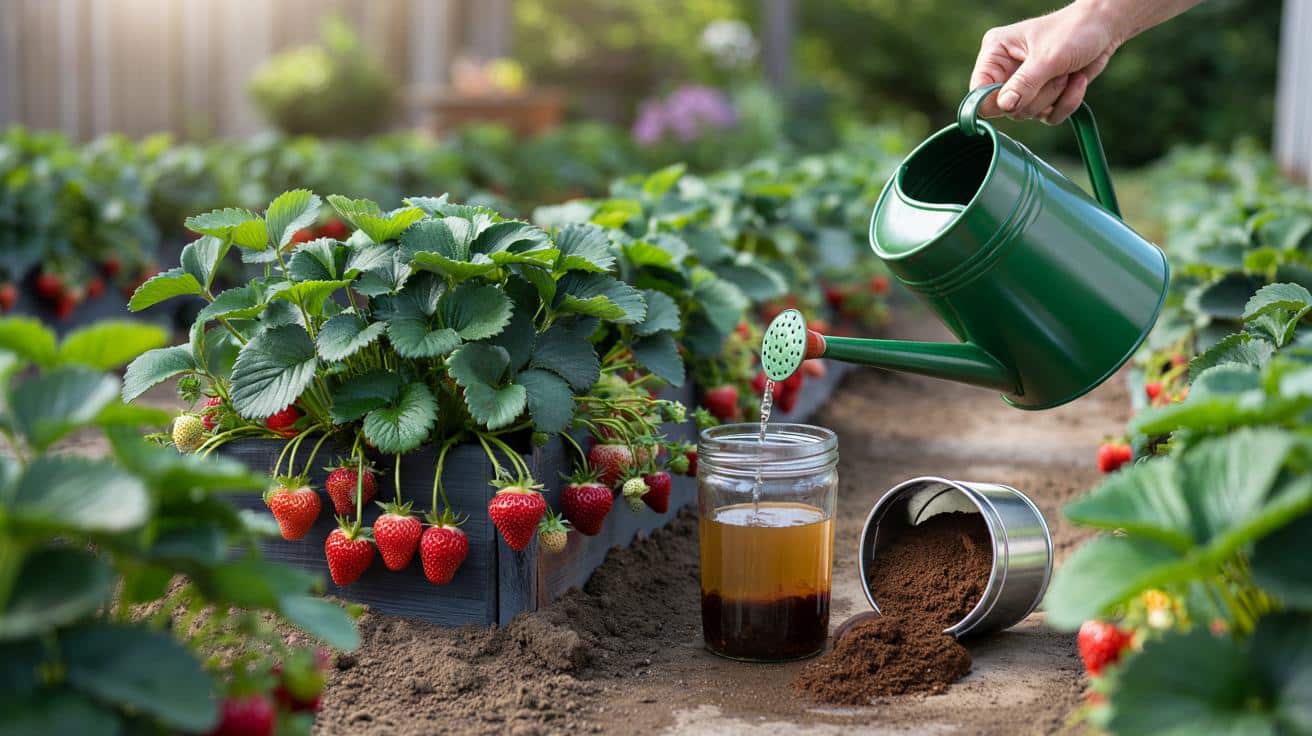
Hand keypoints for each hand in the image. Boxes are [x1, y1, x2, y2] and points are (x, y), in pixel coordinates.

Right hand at [971, 2, 1120, 124]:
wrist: (1106, 27)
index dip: (994, 100)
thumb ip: (1024, 84)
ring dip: (1054, 97)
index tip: (1015, 101)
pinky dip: (1066, 103)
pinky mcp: (1043, 97)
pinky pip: (1047, 117)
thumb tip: (1004, 106)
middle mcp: (1006, 70)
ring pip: (1028, 113)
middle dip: (1037, 95)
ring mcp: (1025, 86)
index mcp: (996, 53)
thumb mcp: (1048, 57)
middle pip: (1005, 107)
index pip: (979, 89)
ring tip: (1066, 73)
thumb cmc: (1075, 31)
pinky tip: (1076, 81)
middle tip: (1056, 73)